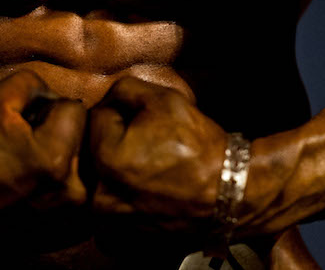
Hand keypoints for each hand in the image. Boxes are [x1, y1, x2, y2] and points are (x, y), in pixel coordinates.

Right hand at [0, 70, 86, 230]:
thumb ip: (31, 83)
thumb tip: (53, 93)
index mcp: (55, 161)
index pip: (74, 108)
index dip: (47, 108)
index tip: (26, 123)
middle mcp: (72, 192)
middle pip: (83, 134)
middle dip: (59, 130)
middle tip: (27, 144)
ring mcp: (74, 213)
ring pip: (83, 158)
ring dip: (63, 153)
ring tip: (31, 162)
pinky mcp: (73, 225)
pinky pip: (79, 183)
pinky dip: (62, 177)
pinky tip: (36, 181)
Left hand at [88, 77, 225, 236]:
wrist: (229, 193)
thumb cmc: (197, 145)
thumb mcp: (164, 99)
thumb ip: (124, 90)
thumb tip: (107, 98)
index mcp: (106, 158)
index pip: (97, 117)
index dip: (122, 111)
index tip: (146, 120)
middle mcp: (101, 194)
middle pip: (95, 149)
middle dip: (115, 138)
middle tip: (147, 140)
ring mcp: (112, 218)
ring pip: (102, 175)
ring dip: (117, 164)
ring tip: (149, 162)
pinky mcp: (124, 233)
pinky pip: (114, 200)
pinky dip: (125, 190)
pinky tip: (148, 184)